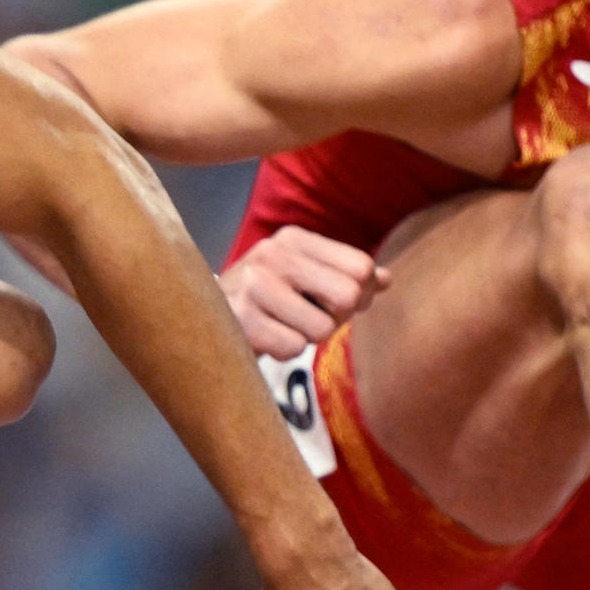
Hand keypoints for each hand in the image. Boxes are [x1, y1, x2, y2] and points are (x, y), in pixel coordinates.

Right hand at [221, 228, 388, 359]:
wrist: (202, 320)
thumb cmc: (264, 300)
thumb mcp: (303, 277)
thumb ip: (346, 276)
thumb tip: (387, 279)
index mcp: (293, 238)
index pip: (361, 268)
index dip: (359, 295)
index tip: (333, 304)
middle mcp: (272, 254)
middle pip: (349, 295)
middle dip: (337, 318)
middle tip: (310, 320)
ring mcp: (253, 285)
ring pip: (321, 327)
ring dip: (307, 338)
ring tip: (282, 327)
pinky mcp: (240, 319)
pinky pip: (292, 348)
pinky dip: (284, 351)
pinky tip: (264, 338)